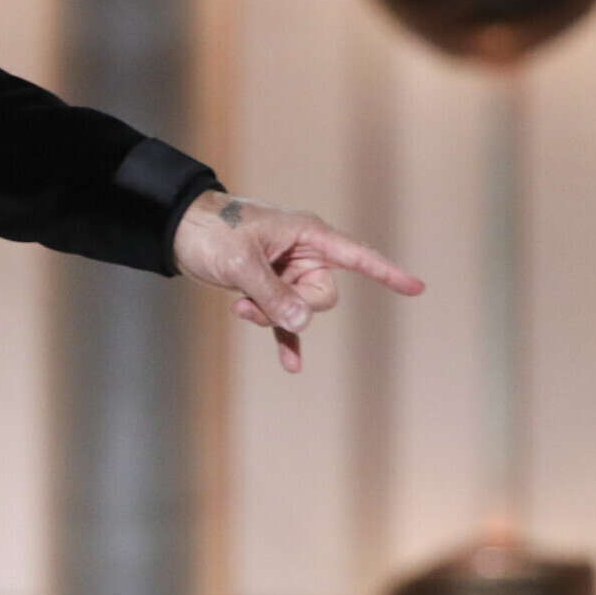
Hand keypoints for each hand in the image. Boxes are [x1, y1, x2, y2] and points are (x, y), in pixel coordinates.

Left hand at [172, 193, 423, 373]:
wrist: (178, 229)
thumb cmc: (212, 231)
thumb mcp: (242, 262)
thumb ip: (273, 293)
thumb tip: (303, 323)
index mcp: (307, 235)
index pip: (357, 256)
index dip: (386, 272)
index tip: (417, 288)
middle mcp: (303, 254)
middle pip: (323, 296)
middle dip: (294, 307)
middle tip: (256, 300)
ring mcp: (286, 273)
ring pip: (300, 310)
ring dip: (273, 317)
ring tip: (240, 307)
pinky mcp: (267, 290)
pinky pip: (286, 320)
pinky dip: (286, 339)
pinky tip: (291, 365)